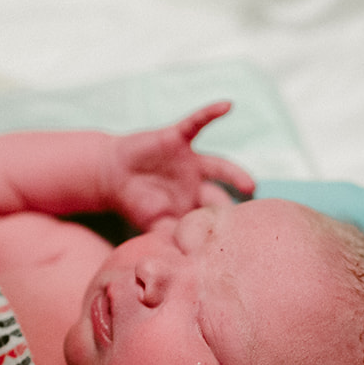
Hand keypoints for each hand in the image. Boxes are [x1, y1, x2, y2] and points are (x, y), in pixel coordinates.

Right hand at [104, 102, 256, 229]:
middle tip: (253, 219)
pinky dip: (210, 114)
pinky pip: (196, 123)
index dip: (222, 227)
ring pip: (219, 166)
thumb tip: (187, 259)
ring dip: (235, 174)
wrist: (110, 176)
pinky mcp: (177, 138)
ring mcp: (190, 161)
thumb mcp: (152, 223)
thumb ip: (170, 236)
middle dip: (236, 207)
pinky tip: (227, 106)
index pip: (213, 217)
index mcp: (193, 204)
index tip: (236, 242)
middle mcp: (197, 183)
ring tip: (251, 186)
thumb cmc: (134, 202)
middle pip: (223, 195)